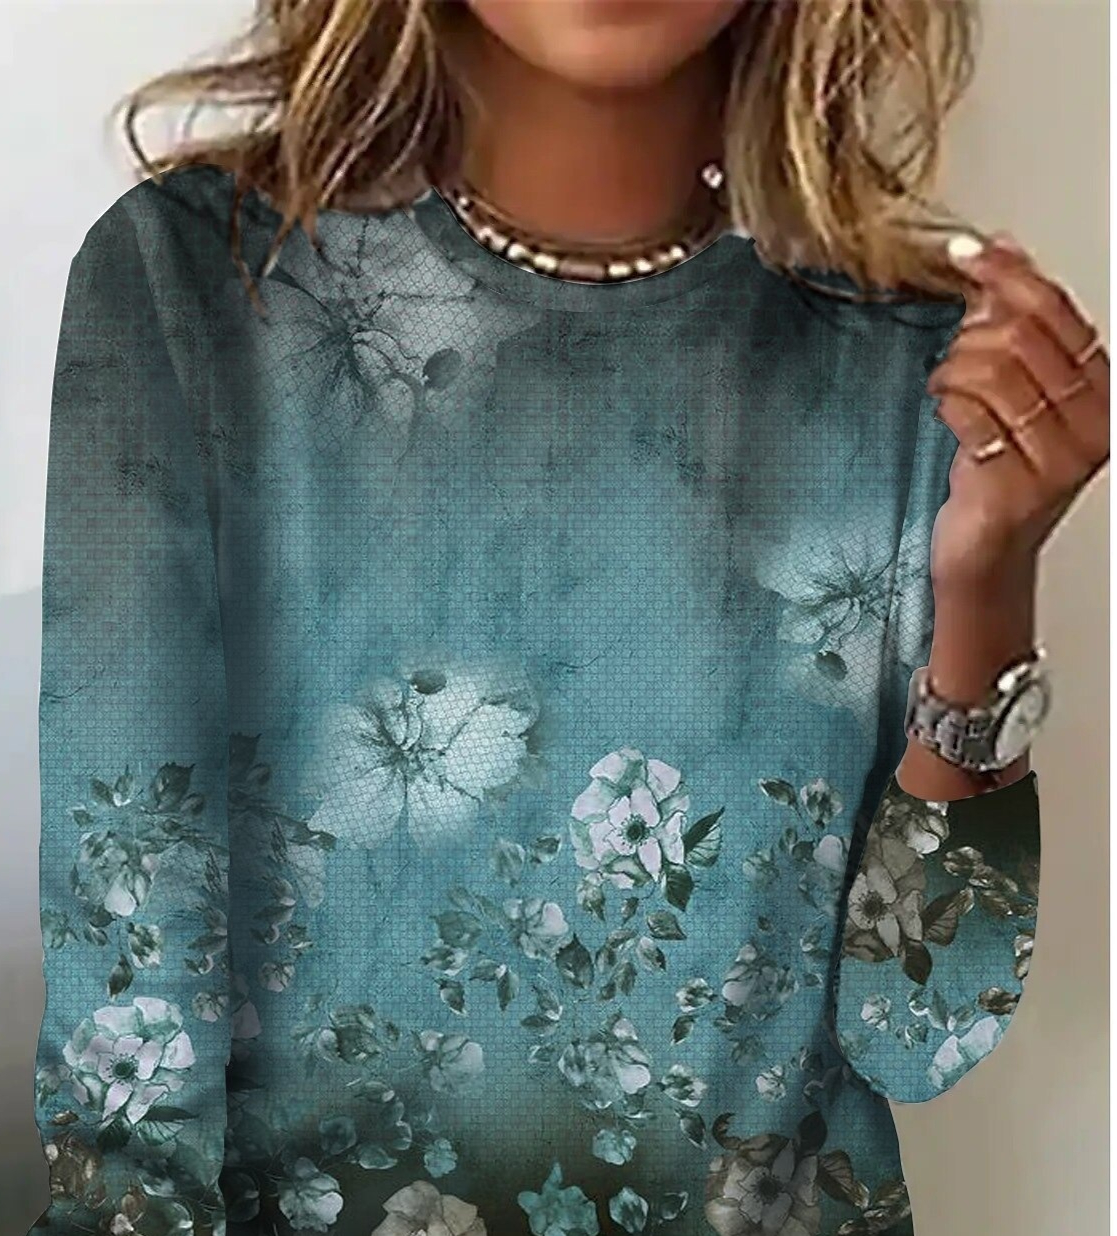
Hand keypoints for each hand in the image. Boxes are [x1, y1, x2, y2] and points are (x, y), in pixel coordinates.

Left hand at [926, 232, 1108, 598]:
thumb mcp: (1011, 389)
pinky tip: (945, 413)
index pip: (1057, 310)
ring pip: (991, 370)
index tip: (967, 253)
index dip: (1007, 274)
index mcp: (1099, 389)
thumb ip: (1010, 320)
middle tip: (954, 359)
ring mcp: (1059, 457)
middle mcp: (1091, 422)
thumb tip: (1003, 248)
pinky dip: (945, 403)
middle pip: (1020, 336)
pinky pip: (967, 412)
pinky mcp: (1017, 484)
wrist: (985, 551)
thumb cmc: (998, 471)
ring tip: (947, 389)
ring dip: (951, 371)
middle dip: (969, 337)